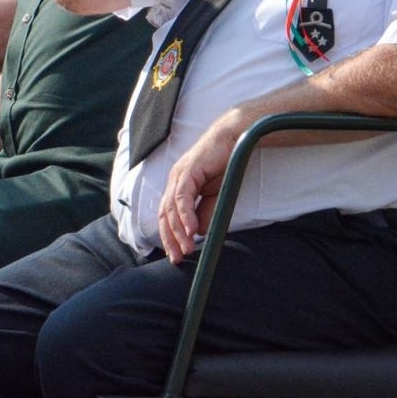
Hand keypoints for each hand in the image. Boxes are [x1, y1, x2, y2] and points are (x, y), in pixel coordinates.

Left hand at [157, 121, 234, 262]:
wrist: (231, 140)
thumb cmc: (222, 165)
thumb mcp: (213, 195)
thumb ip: (205, 212)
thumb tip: (198, 232)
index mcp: (177, 187)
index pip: (167, 216)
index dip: (169, 236)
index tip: (175, 255)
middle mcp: (174, 181)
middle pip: (164, 214)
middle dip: (170, 238)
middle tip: (177, 258)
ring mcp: (178, 175)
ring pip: (171, 208)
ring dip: (178, 230)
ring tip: (187, 248)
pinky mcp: (188, 171)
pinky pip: (183, 197)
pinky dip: (185, 215)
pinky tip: (192, 230)